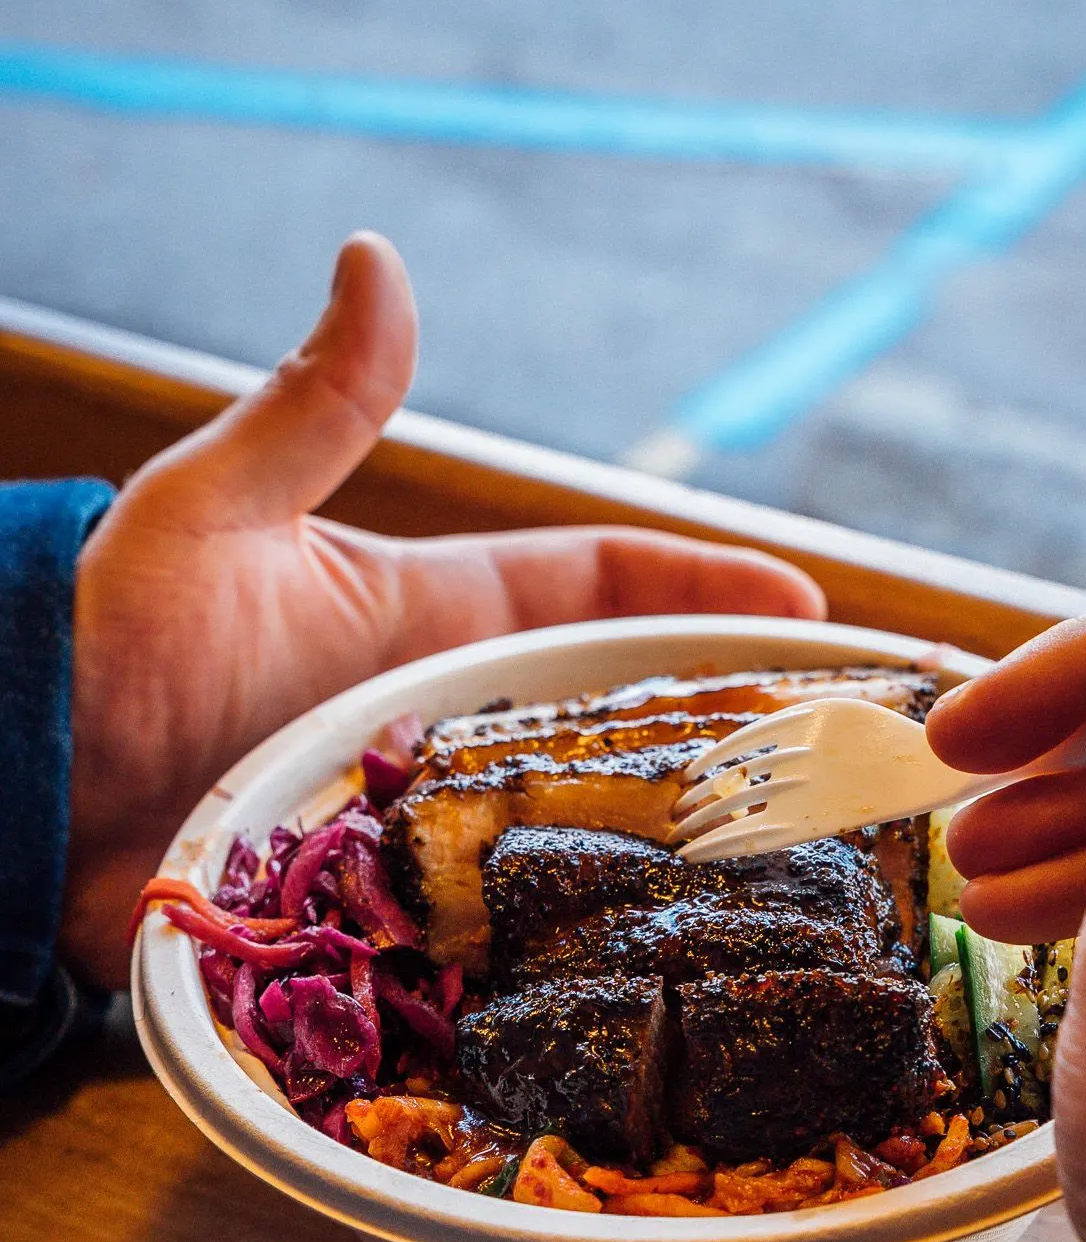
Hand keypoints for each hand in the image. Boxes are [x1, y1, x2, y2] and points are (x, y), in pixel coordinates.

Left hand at [63, 233, 824, 988]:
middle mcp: (444, 724)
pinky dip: (574, 957)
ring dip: (672, 859)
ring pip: (577, 839)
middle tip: (846, 765)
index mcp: (427, 618)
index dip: (706, 593)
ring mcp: (422, 829)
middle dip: (728, 734)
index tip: (813, 610)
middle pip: (615, 724)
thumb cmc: (103, 640)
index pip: (599, 592)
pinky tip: (657, 985)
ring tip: (799, 884)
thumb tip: (376, 255)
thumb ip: (316, 411)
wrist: (12, 790)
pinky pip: (503, 939)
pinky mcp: (387, 922)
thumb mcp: (215, 515)